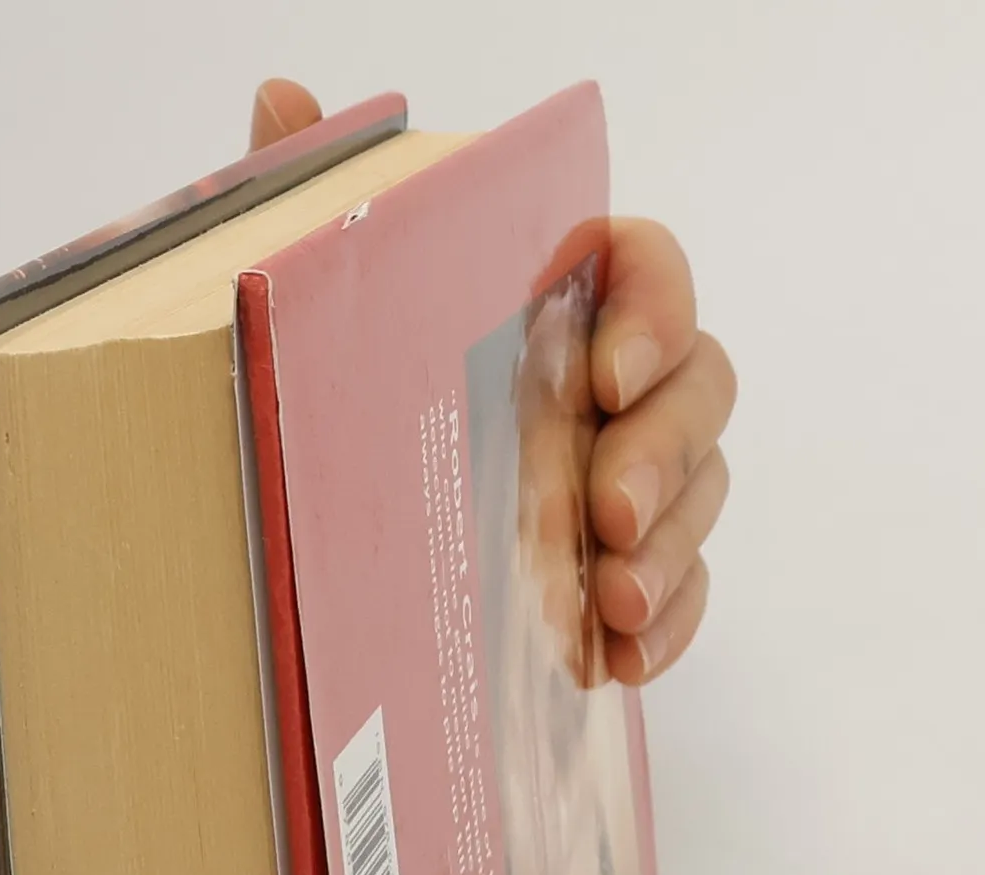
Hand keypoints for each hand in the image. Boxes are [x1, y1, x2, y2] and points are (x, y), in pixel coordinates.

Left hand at [251, 80, 734, 689]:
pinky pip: (684, 592)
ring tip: (612, 602)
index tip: (605, 375)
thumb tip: (283, 103)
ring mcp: (640, 478)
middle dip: (663, 453)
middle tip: (609, 514)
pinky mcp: (634, 568)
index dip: (652, 312)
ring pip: (701, 497)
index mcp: (564, 298)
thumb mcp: (331, 297)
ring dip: (669, 553)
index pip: (650, 269)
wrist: (347, 529)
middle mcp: (622, 381)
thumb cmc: (362, 379)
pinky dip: (662, 626)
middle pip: (697, 391)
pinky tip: (620, 660)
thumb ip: (323, 198)